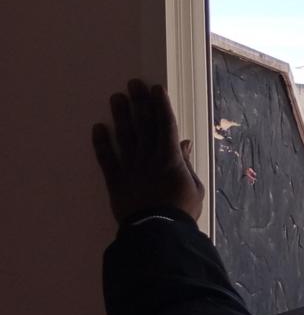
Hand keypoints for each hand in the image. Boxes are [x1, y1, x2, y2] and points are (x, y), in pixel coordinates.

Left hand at [92, 79, 204, 224]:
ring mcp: (130, 167)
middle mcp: (149, 157)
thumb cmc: (182, 210)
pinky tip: (98, 128)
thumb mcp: (195, 187)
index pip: (166, 125)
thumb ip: (186, 163)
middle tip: (134, 83)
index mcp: (171, 158)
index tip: (157, 89)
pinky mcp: (116, 179)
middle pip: (144, 125)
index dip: (161, 105)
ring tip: (116, 98)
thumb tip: (183, 143)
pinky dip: (101, 143)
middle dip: (140, 102)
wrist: (158, 230)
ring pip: (125, 136)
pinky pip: (106, 158)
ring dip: (121, 115)